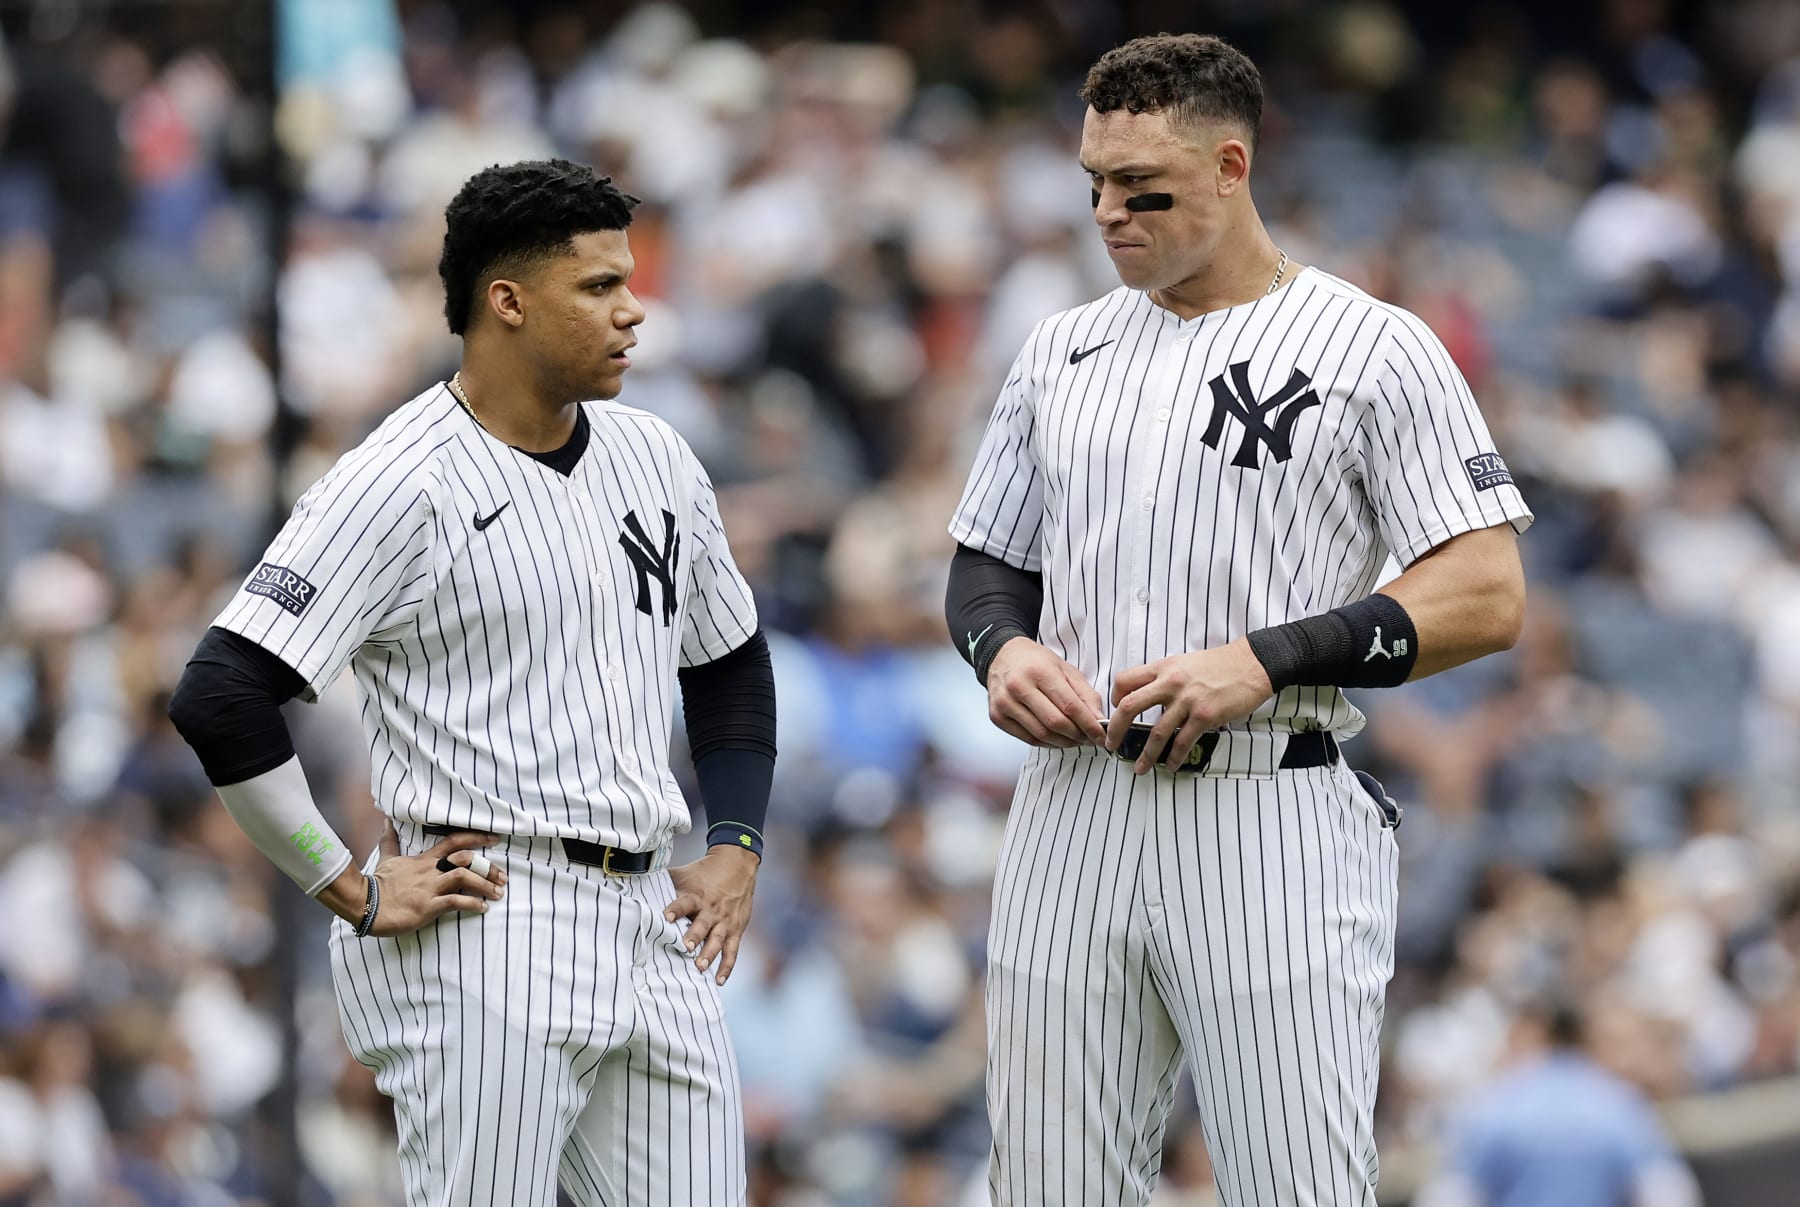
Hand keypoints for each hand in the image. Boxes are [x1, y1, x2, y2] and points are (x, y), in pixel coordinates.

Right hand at [319, 830, 506, 935]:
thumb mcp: (388, 858)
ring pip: (464, 878)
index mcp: (425, 860)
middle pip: (466, 860)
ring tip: (498, 893)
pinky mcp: (428, 906)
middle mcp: (431, 871)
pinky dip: (472, 904)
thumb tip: (386, 820)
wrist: (365, 903)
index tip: (495, 838)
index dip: (476, 837)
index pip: (454, 842)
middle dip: (488, 867)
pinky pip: (456, 902)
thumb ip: (391, 840)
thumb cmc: (378, 883)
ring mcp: (430, 888)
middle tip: (504, 876)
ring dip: (485, 885)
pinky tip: (483, 908)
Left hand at [665, 845, 759, 984]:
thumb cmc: (704, 872)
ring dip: (709, 954)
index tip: (665, 918)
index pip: (685, 903)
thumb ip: (663, 881)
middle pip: (702, 925)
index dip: (675, 910)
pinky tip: (719, 980)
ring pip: (717, 940)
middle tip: (685, 948)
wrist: (737, 863)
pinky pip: (732, 951)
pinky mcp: (736, 930)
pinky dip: (727, 966)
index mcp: (696, 895)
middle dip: (694, 937)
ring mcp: (725, 921)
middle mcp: (711, 909)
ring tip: (700, 967)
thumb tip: (633, 883)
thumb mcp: (684, 874)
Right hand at [985, 637, 1105, 747]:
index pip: (1070, 705)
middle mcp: (1018, 686)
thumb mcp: (1065, 669)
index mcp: (1039, 670)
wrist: (1002, 656)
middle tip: (1090, 739)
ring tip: (1076, 739)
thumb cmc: (1037, 662)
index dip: (1089, 725)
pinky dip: (1047, 743)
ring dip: (1064, 742)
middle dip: (1078, 735)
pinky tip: (1057, 738)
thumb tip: (1099, 721)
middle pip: (1055, 722)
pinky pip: (1028, 739)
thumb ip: (1085, 694)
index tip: (1102, 736)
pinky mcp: (997, 717)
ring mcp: (1004, 703)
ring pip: (1041, 734)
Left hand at [1104, 639, 1274, 773]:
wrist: (1251, 665)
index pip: (1125, 680)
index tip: (1115, 712)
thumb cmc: (1219, 664)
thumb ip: (1164, 678)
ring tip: (1140, 768)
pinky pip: (1182, 742)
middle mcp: (1170, 683)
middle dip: (1116, 729)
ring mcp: (1187, 700)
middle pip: (1129, 706)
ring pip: (1156, 732)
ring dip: (1145, 754)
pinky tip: (1170, 766)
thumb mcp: (1184, 662)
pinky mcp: (1204, 715)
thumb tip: (1148, 696)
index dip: (1114, 698)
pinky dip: (1174, 758)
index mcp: (1163, 668)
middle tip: (1111, 744)